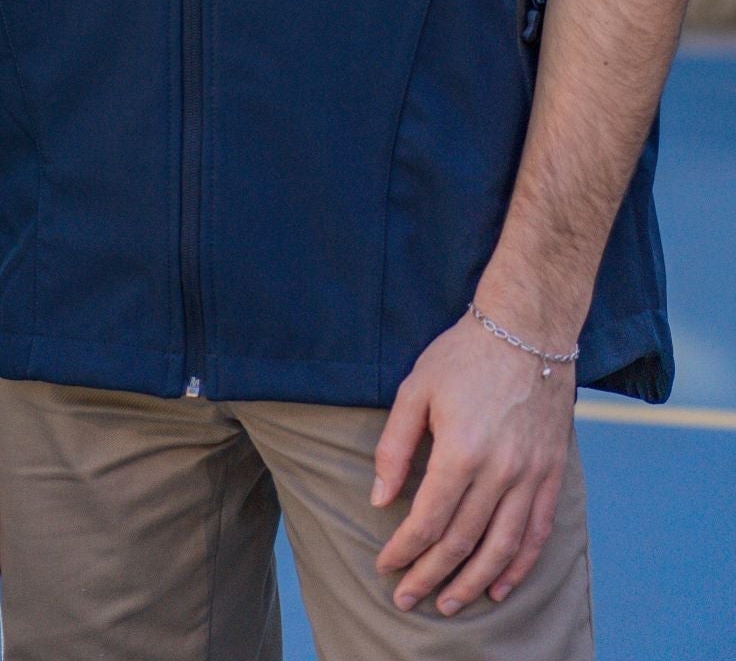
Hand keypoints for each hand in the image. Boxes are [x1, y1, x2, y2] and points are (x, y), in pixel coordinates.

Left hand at [372, 310, 575, 616]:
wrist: (527, 329)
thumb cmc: (463, 355)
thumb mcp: (415, 389)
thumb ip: (395, 447)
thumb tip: (380, 498)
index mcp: (461, 451)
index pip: (427, 519)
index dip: (404, 549)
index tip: (385, 566)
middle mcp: (500, 471)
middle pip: (461, 541)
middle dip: (430, 576)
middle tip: (407, 599)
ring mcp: (531, 475)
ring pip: (502, 547)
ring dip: (473, 582)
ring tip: (449, 603)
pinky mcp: (552, 473)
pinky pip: (538, 532)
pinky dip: (519, 565)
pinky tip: (500, 584)